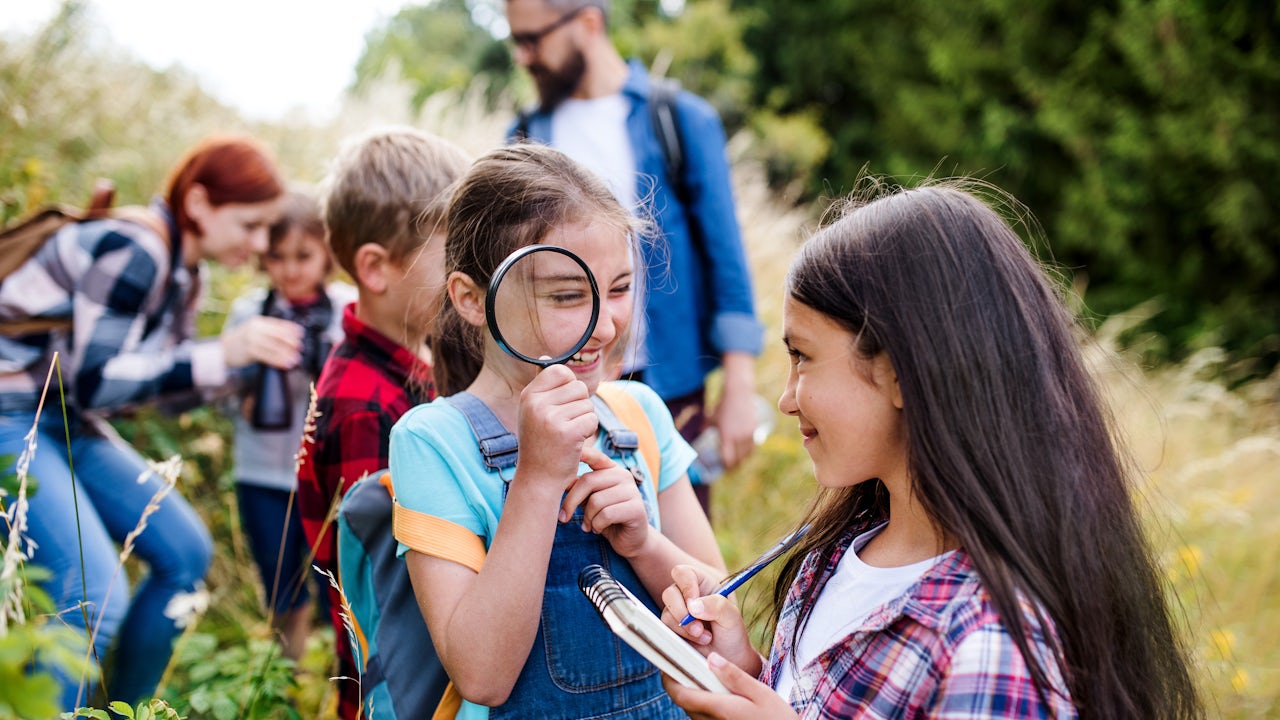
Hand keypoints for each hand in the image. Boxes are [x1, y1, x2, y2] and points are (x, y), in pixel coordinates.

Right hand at [223, 316, 302, 368]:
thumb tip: (289, 336)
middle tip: (300, 347)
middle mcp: (255, 329)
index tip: (301, 333)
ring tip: (296, 359)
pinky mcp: (249, 351)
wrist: (222, 349)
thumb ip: (268, 331)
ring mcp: (252, 339)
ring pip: (274, 347)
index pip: (278, 324)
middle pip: (277, 335)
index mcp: (258, 322)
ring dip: (286, 354)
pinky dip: (278, 360)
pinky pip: (267, 356)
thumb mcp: (254, 331)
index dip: (290, 329)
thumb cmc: (242, 341)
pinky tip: (286, 364)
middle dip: (290, 341)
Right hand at [515, 364, 596, 490]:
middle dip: (579, 406)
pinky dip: (588, 432)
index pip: (560, 371)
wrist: (538, 478)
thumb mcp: (534, 411)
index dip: (569, 386)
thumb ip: (543, 386)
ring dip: (584, 420)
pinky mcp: (567, 433)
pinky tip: (574, 443)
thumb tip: (547, 357)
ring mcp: (551, 418)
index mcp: (528, 395)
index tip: (562, 405)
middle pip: (579, 387)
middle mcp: (536, 404)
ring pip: (587, 404)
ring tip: (568, 435)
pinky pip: (591, 420)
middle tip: (565, 425)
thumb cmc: (540, 442)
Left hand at [562, 446, 649, 555]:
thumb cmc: (606, 518)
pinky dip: (597, 525)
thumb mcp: (590, 500)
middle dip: (571, 502)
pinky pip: (606, 515)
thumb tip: (560, 479)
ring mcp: (632, 491)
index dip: (583, 452)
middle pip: (588, 481)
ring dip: (587, 518)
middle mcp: (624, 476)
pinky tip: (598, 529)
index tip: (566, 450)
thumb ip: (580, 488)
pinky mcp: (636, 508)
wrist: (630, 540)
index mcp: (612, 470)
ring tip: (589, 525)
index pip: (596, 456)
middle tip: (563, 518)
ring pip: (596, 501)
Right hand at [660, 565, 758, 672]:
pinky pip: (665, 629)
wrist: (729, 658)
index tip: (695, 605)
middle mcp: (686, 595)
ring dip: (685, 628)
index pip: (683, 573)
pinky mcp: (671, 628)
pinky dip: (682, 637)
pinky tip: (698, 641)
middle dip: (682, 613)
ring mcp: (677, 612)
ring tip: (705, 637)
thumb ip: (716, 605)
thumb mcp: (732, 617)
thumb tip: (693, 606)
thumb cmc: (732, 632)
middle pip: (669, 593)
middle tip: (699, 628)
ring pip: (666, 613)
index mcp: (701, 583)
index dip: (686, 587)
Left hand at [662, 653, 798, 719]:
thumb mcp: (761, 693)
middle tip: (687, 661)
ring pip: (692, 709)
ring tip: (703, 673)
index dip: (669, 677)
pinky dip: (703, 702)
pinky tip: (717, 691)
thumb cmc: (777, 718)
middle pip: (683, 701)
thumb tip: (711, 658)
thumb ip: (734, 676)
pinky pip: (702, 716)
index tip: (668, 661)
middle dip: (680, 682)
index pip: (680, 694)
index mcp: (719, 709)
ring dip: (692, 692)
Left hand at [710, 353, 757, 469]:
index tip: (723, 468)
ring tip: (738, 463)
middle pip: (739, 459)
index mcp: (726, 436)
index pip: (728, 459)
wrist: (738, 393)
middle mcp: (738, 437)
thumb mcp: (711, 417)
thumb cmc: (722, 405)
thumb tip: (699, 434)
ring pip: (747, 454)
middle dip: (734, 466)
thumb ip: (705, 428)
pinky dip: (749, 452)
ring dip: (743, 460)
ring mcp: (748, 434)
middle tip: (730, 469)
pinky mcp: (755, 429)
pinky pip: (753, 446)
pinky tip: (745, 453)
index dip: (726, 467)